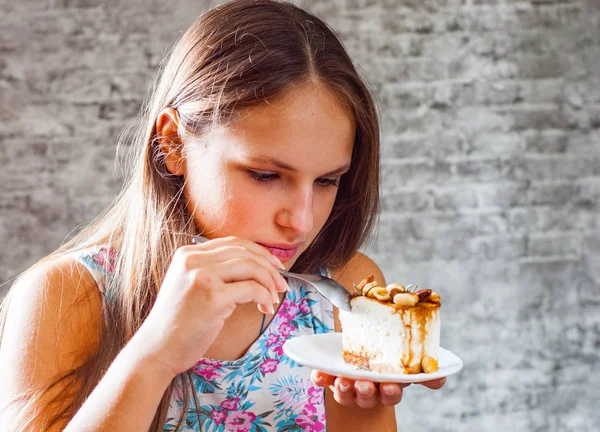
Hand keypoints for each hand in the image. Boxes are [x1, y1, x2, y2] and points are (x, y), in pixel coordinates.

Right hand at [133, 236, 288, 375]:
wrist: (157, 349)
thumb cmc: (178, 323)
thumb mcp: (190, 286)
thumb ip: (213, 271)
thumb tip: (255, 267)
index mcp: (187, 254)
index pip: (233, 243)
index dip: (259, 253)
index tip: (275, 267)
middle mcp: (193, 260)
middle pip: (245, 252)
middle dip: (269, 267)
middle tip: (281, 284)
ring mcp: (202, 276)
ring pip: (251, 267)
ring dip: (269, 283)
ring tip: (273, 299)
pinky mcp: (212, 296)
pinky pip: (251, 288)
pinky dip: (264, 297)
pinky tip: (264, 308)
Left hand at [311, 370, 445, 407]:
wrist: (366, 353)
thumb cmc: (388, 359)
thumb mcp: (406, 361)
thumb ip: (422, 370)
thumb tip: (441, 377)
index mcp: (388, 386)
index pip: (391, 394)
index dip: (390, 392)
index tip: (391, 385)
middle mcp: (368, 390)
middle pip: (368, 397)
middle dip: (366, 392)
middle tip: (366, 384)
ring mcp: (348, 386)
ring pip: (346, 394)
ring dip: (344, 389)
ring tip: (343, 380)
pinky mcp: (330, 378)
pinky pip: (324, 381)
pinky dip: (320, 379)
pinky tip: (317, 374)